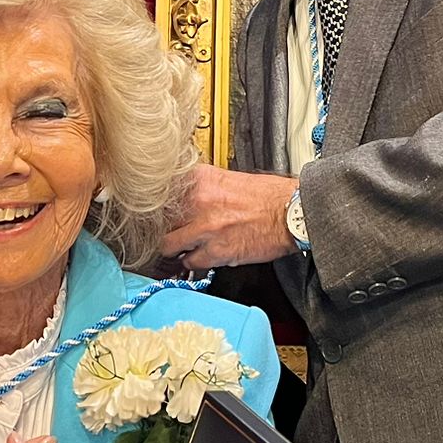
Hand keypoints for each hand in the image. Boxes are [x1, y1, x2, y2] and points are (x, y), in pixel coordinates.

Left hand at [160, 164, 299, 269]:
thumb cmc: (268, 196)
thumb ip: (201, 186)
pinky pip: (190, 262)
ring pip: (168, 245)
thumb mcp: (228, 178)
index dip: (152, 207)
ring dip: (172, 250)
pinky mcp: (215, 251)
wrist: (292, 213)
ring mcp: (204, 228)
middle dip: (160, 229)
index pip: (158, 193)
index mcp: (200, 179)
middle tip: (163, 234)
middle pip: (158, 220)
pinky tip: (199, 257)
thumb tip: (181, 196)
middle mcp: (198, 201)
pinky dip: (192, 263)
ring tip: (178, 250)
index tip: (150, 214)